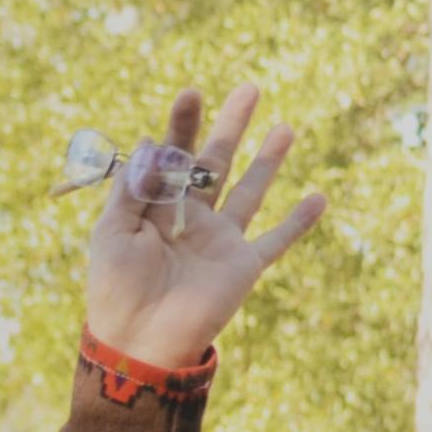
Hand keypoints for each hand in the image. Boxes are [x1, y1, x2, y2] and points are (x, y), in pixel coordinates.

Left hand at [80, 83, 324, 370]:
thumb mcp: (111, 233)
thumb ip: (130, 189)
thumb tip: (150, 142)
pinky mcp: (243, 266)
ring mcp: (220, 242)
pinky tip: (319, 197)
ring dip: (269, 161)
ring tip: (286, 127)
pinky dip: (299, 221)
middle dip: (231, 127)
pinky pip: (277, 240)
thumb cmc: (115, 290)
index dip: (182, 126)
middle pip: (215, 164)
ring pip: (250, 192)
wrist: (138, 343)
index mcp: (156, 210)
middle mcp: (191, 220)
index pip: (173, 158)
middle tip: (248, 88)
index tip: (191, 93)